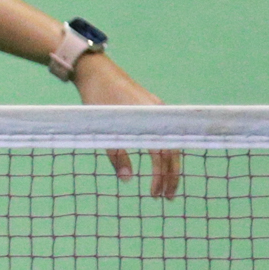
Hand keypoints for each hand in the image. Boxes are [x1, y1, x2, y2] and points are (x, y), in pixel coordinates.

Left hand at [71, 53, 180, 199]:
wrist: (95, 71)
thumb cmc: (97, 98)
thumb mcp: (103, 129)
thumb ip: (116, 155)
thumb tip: (128, 180)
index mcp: (150, 119)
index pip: (163, 154)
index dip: (161, 176)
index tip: (154, 194)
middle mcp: (159, 115)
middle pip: (173, 151)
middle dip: (172, 176)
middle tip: (167, 198)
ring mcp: (158, 112)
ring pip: (171, 143)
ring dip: (170, 166)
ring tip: (166, 187)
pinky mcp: (152, 110)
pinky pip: (165, 135)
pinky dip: (165, 152)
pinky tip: (161, 164)